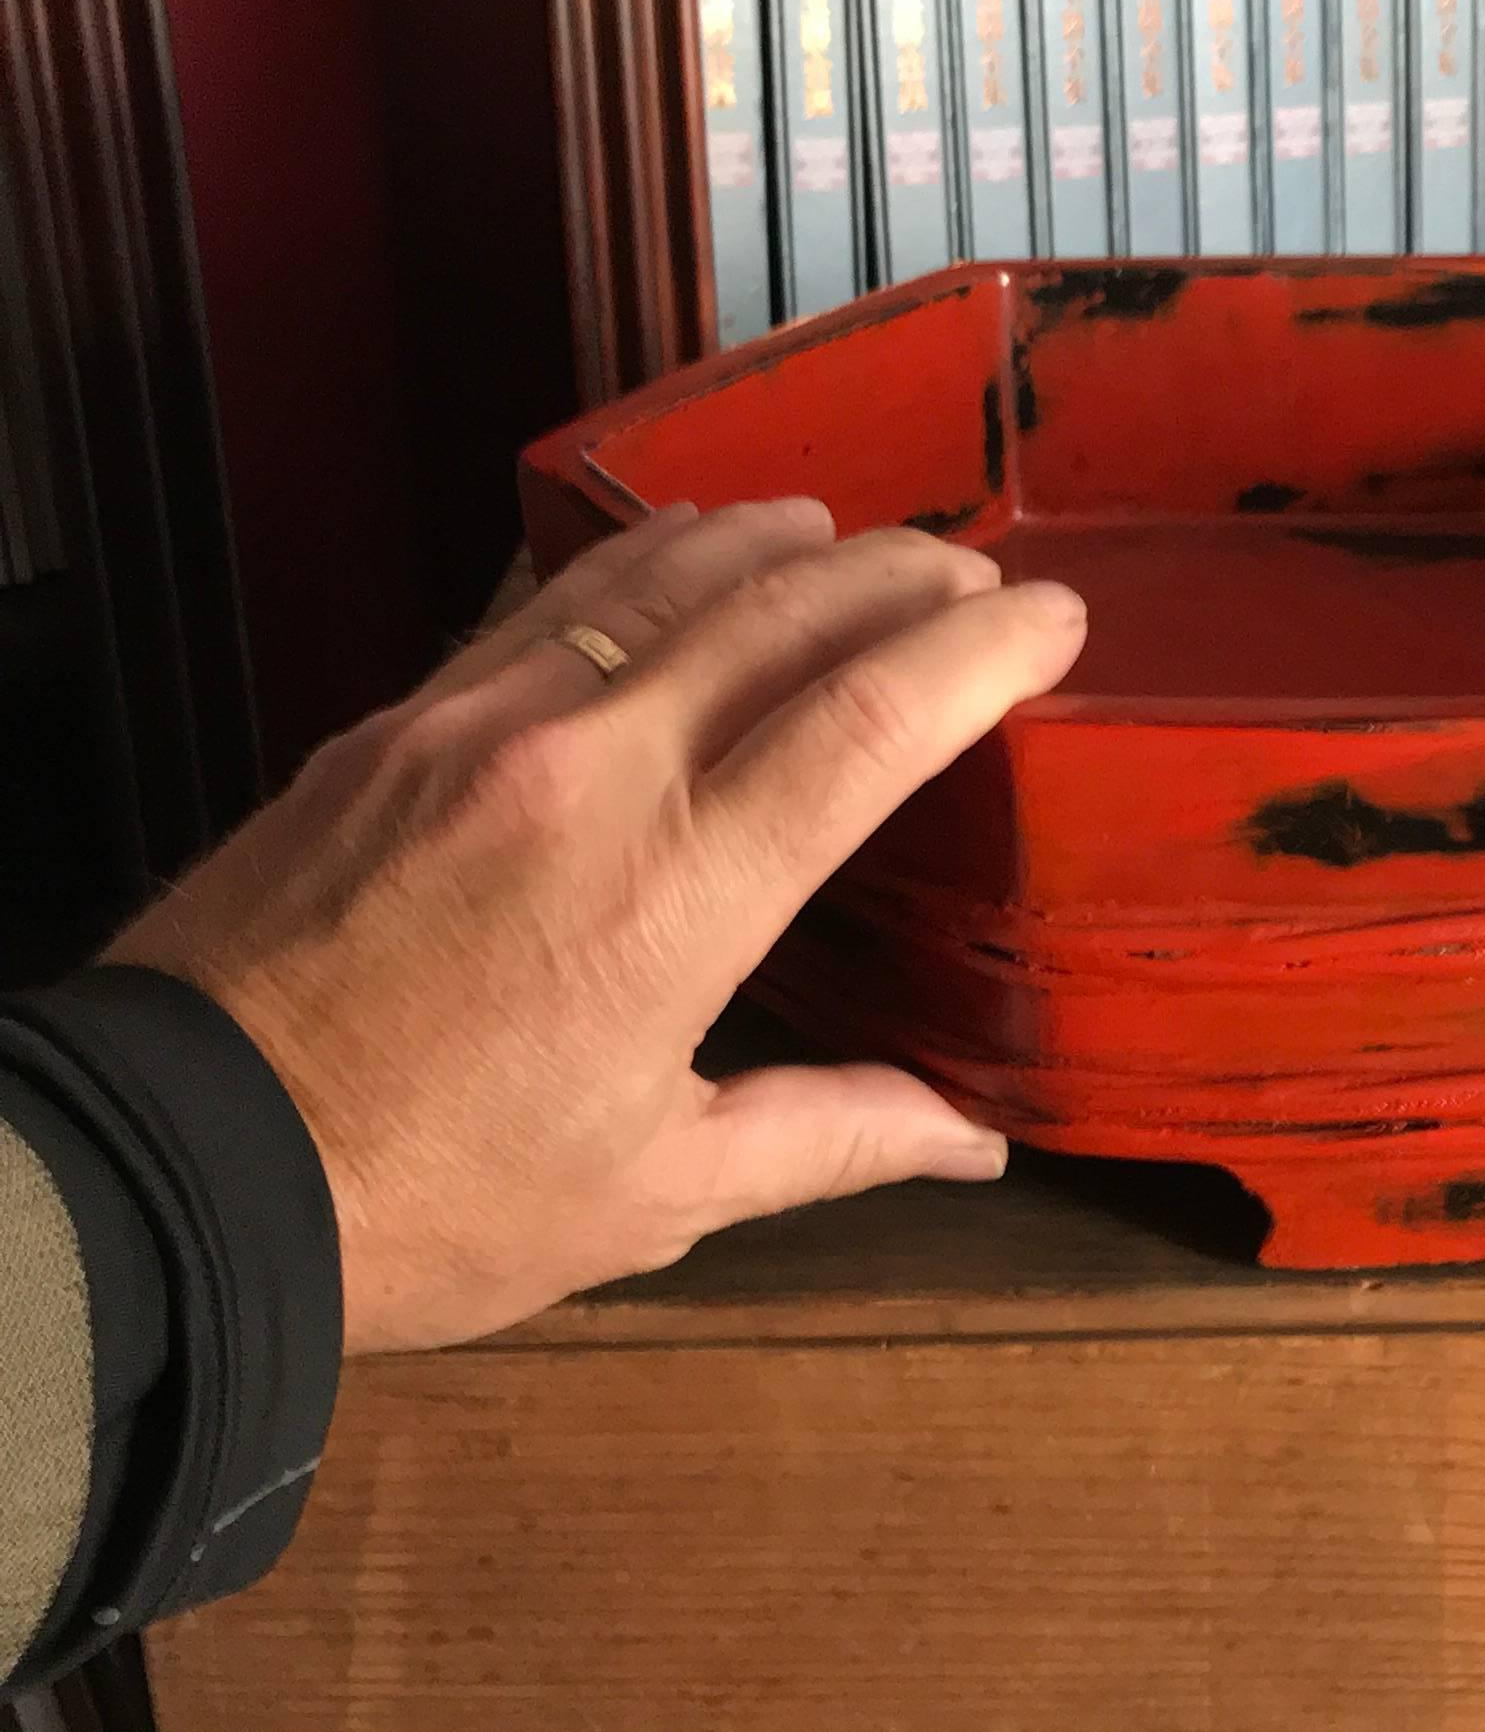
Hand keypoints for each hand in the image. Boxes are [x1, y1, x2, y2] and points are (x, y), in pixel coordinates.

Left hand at [111, 501, 1084, 1351]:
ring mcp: (481, 722)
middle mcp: (593, 767)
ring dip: (777, 540)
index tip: (1058, 618)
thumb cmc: (429, 1197)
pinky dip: (642, 558)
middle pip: (785, 611)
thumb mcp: (651, 1191)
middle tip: (980, 573)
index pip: (871, 720)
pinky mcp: (396, 718)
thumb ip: (827, 1135)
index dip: (982, 652)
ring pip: (659, 574)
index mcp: (681, 890)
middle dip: (905, 574)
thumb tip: (971, 1141)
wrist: (179, 1166)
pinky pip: (548, 598)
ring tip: (847, 533)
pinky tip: (675, 558)